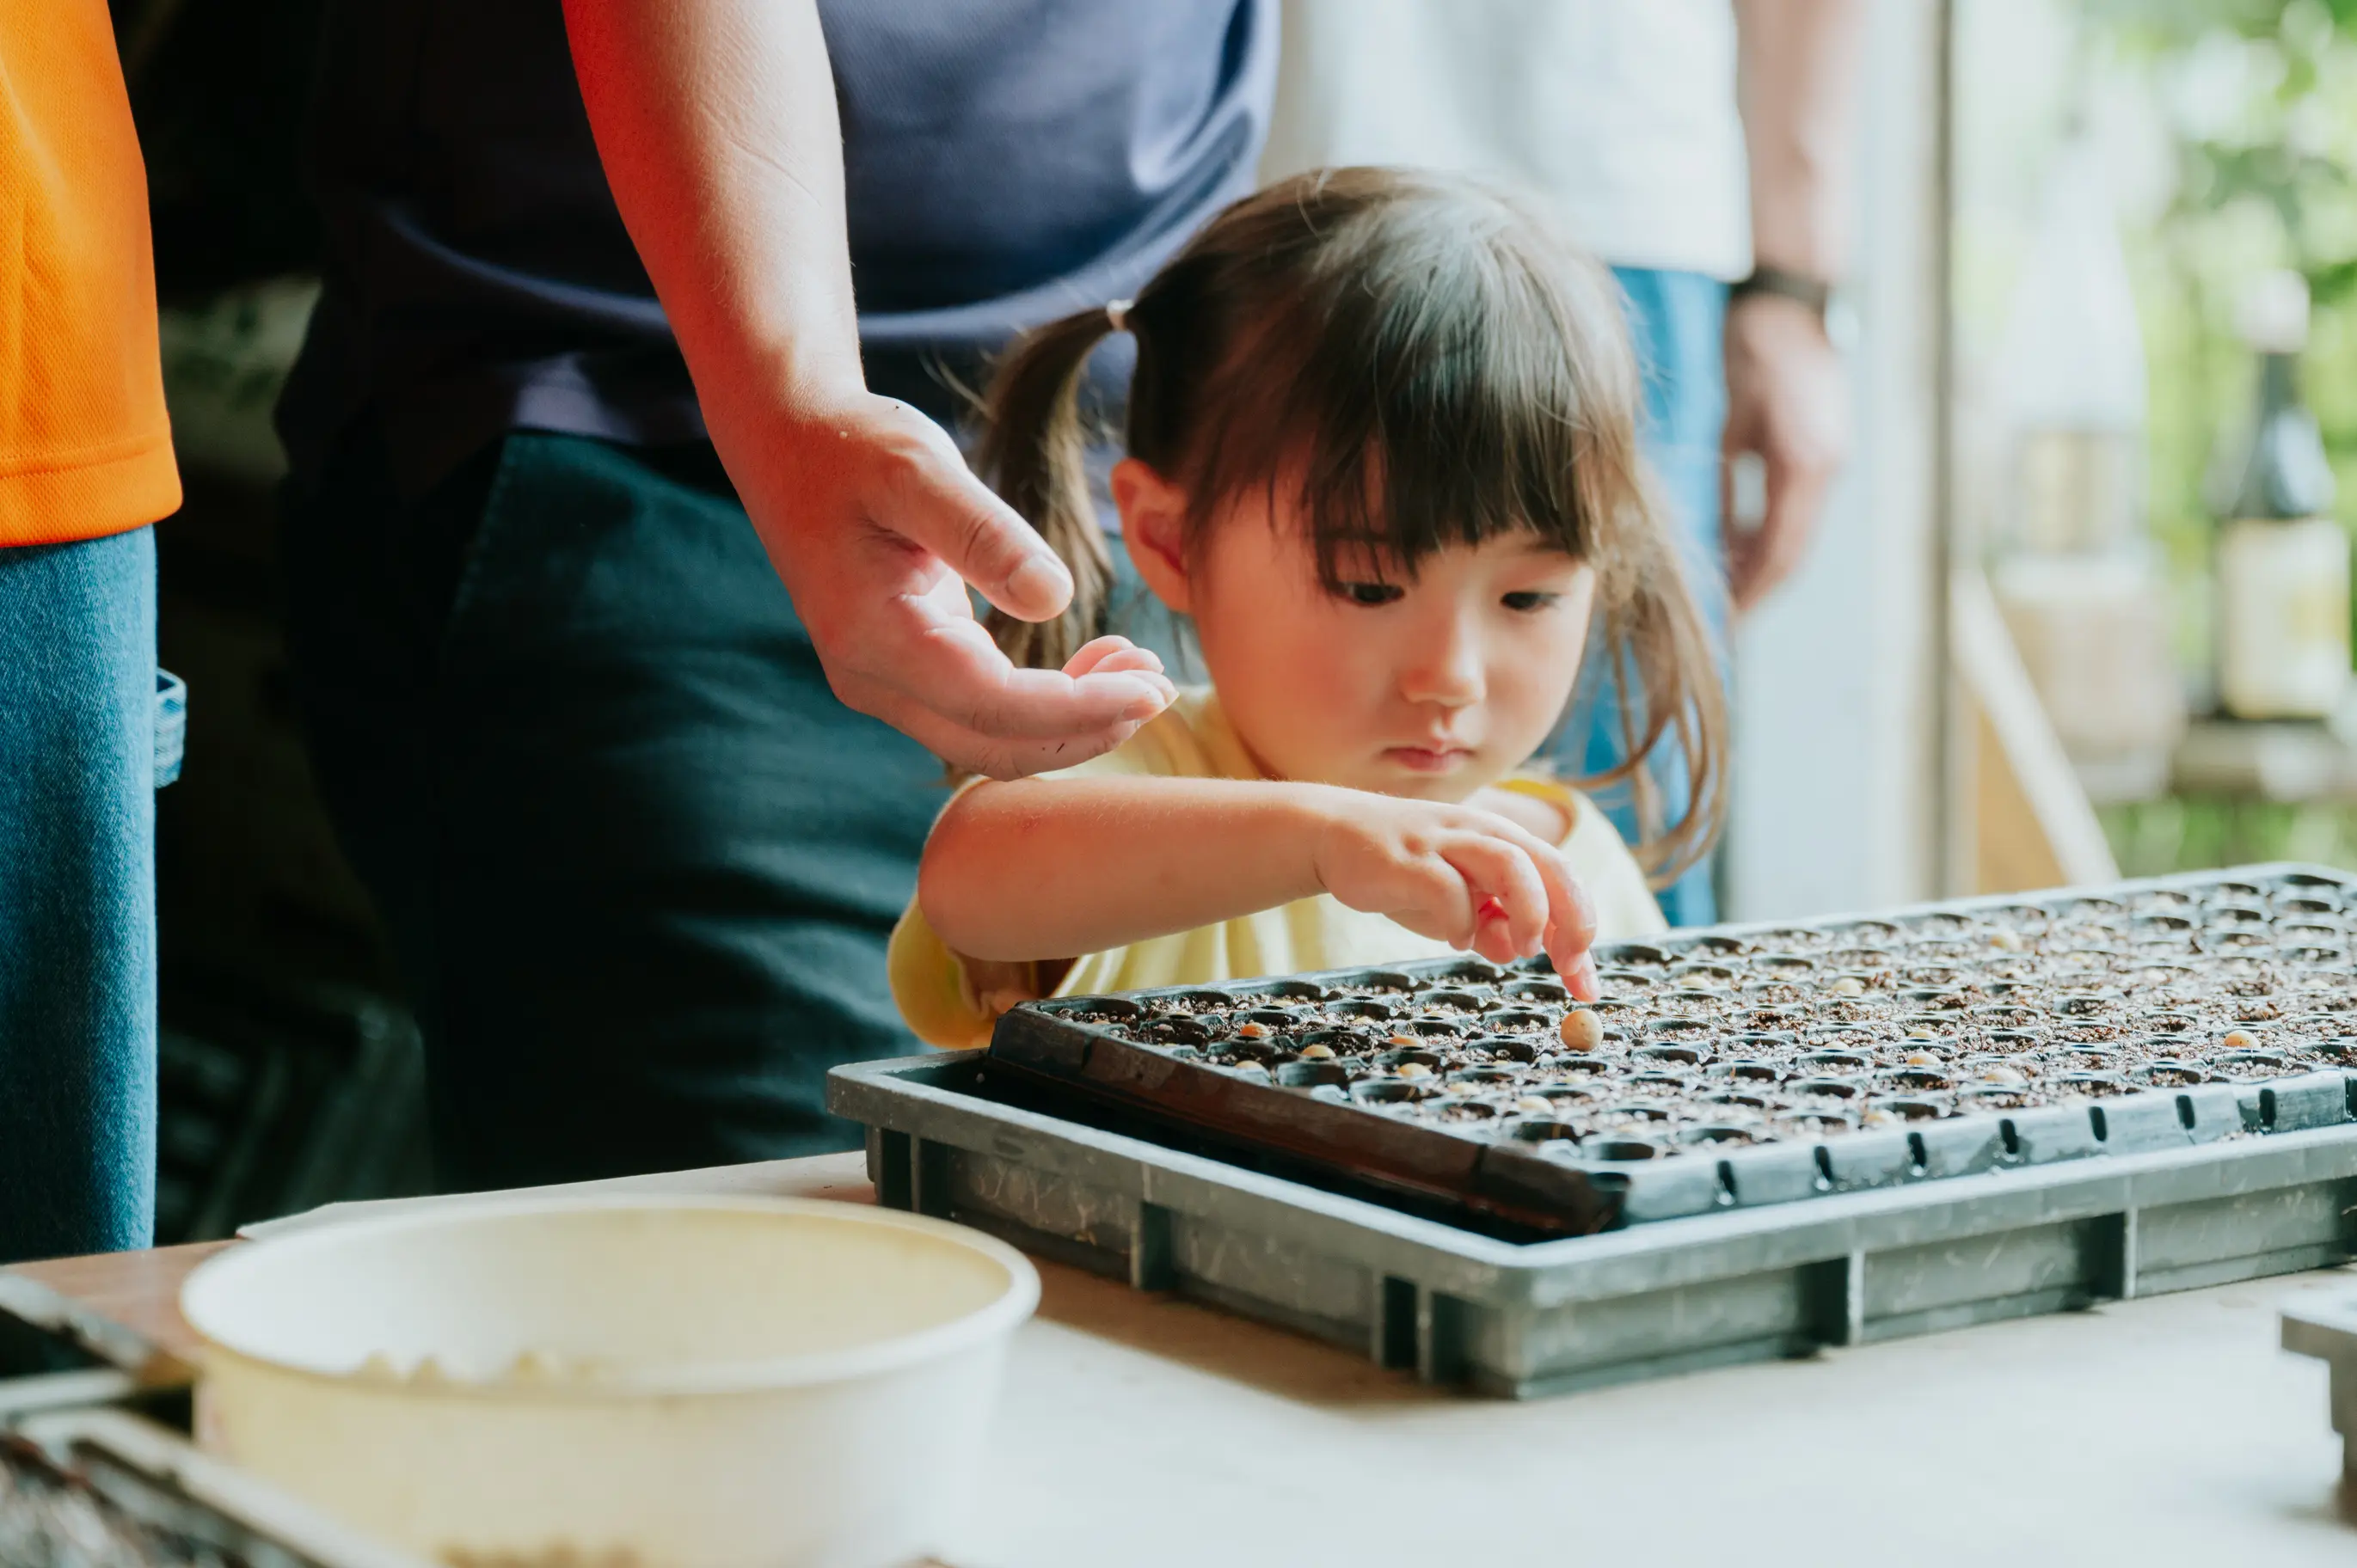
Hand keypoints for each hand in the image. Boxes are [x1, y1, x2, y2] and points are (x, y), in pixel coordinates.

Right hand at [745, 394, 1176, 776]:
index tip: (1148, 687)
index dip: (1077, 709)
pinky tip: (1099, 665)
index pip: (992, 707)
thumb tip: (1053, 598)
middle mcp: (872, 678)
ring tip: (1141, 672)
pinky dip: (1048, 704)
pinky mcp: (906, 674)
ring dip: (1073, 722)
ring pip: (993, 742)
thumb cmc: (852, 447)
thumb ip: (984, 534)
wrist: (790, 446)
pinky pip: (985, 715)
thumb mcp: (919, 467)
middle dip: (1087, 729)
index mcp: (872, 634)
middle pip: (996, 747)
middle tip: (1162, 686)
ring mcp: (885, 684)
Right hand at [1309, 795, 1599, 997]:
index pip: (1562, 879)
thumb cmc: (1406, 872)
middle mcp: (1482, 834)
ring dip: (1528, 910)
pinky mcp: (1409, 859)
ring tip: (1520, 948)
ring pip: (1509, 864)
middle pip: (1549, 865)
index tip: (1585, 982)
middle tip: (1568, 966)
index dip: (1581, 930)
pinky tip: (1452, 938)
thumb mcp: (1457, 904)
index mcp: (1503, 841)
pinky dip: (1460, 920)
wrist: (1336, 836)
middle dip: (1570, 919)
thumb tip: (1515, 951)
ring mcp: (1447, 843)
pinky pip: (1448, 890)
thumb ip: (1490, 925)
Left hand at [1720, 294, 1848, 615]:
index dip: (1750, 592)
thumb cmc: (1749, 352)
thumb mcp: (1725, 421)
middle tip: (1718, 621)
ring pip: (1795, 534)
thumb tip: (1706, 543)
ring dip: (1762, 564)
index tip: (1721, 623)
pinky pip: (1796, 510)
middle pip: (1792, 552)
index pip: (1778, 552)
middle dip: (1756, 589)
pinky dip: (1768, 533)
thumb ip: (1720, 484)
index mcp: (1803, 465)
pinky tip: (1736, 547)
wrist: (1791, 306)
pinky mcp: (1825, 451)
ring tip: (1722, 593)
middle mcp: (1826, 470)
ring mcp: (1831, 461)